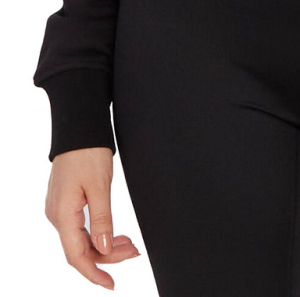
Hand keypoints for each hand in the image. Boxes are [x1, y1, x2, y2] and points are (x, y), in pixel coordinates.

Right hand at [44, 146, 140, 289]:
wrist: (79, 128)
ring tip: (129, 244)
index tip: (111, 284)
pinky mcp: (65, 202)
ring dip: (104, 245)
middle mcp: (57, 215)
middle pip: (80, 249)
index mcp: (62, 215)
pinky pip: (80, 227)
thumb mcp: (100, 186)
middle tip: (133, 252)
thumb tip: (104, 249)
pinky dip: (98, 233)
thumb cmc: (88, 152)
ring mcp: (59, 209)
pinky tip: (114, 234)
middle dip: (106, 256)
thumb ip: (102, 220)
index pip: (77, 256)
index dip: (94, 273)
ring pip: (81, 239)